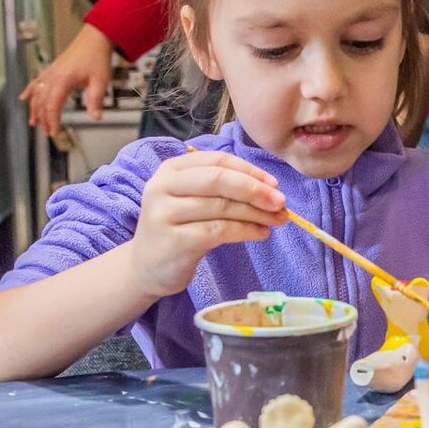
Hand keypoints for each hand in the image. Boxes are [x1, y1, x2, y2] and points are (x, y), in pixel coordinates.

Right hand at [20, 22, 113, 135]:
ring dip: (34, 108)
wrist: (94, 39)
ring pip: (37, 93)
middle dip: (43, 118)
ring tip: (34, 122)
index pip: (53, 105)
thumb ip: (96, 100)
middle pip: (42, 102)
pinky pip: (36, 81)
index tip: (54, 132)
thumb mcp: (100, 80)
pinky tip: (23, 98)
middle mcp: (52, 76)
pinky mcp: (51, 69)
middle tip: (46, 133)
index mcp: (63, 80)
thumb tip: (96, 117)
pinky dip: (29, 90)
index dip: (52, 120)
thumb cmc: (97, 58)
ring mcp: (50, 72)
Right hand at [130, 151, 287, 299]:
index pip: (217, 160)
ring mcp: (166, 213)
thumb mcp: (194, 200)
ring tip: (277, 220)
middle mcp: (163, 186)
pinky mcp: (175, 240)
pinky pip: (219, 231)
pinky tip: (261, 234)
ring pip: (222, 207)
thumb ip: (224, 189)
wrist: (147, 267)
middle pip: (219, 180)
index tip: (275, 184)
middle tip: (281, 202)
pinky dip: (246, 231)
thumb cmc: (179, 229)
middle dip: (255, 190)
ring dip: (256, 213)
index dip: (250, 170)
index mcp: (171, 169)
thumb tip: (271, 190)